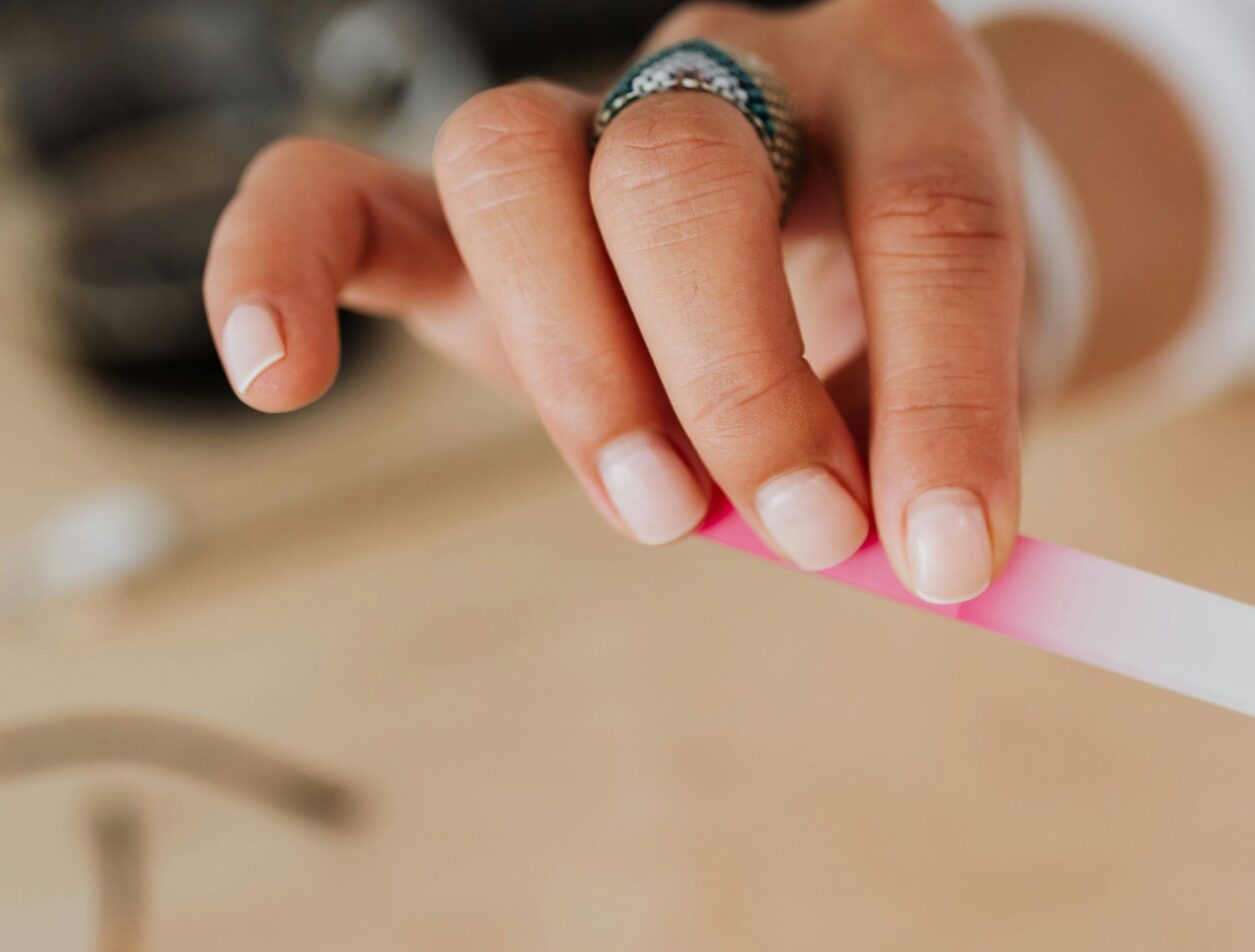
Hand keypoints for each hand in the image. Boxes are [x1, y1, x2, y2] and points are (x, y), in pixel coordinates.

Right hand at [204, 0, 1024, 600]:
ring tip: (664, 514)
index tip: (954, 557)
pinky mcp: (458, 209)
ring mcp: (587, 122)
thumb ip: (937, 464)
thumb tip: (928, 572)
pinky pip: (328, 189)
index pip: (927, 209)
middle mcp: (735, 72)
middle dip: (745, 381)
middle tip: (811, 538)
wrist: (861, 254)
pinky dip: (282, 266)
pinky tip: (281, 375)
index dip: (945, 394)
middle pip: (686, 170)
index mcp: (903, 89)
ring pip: (517, 162)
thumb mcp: (970, 388)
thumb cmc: (918, 322)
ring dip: (585, 366)